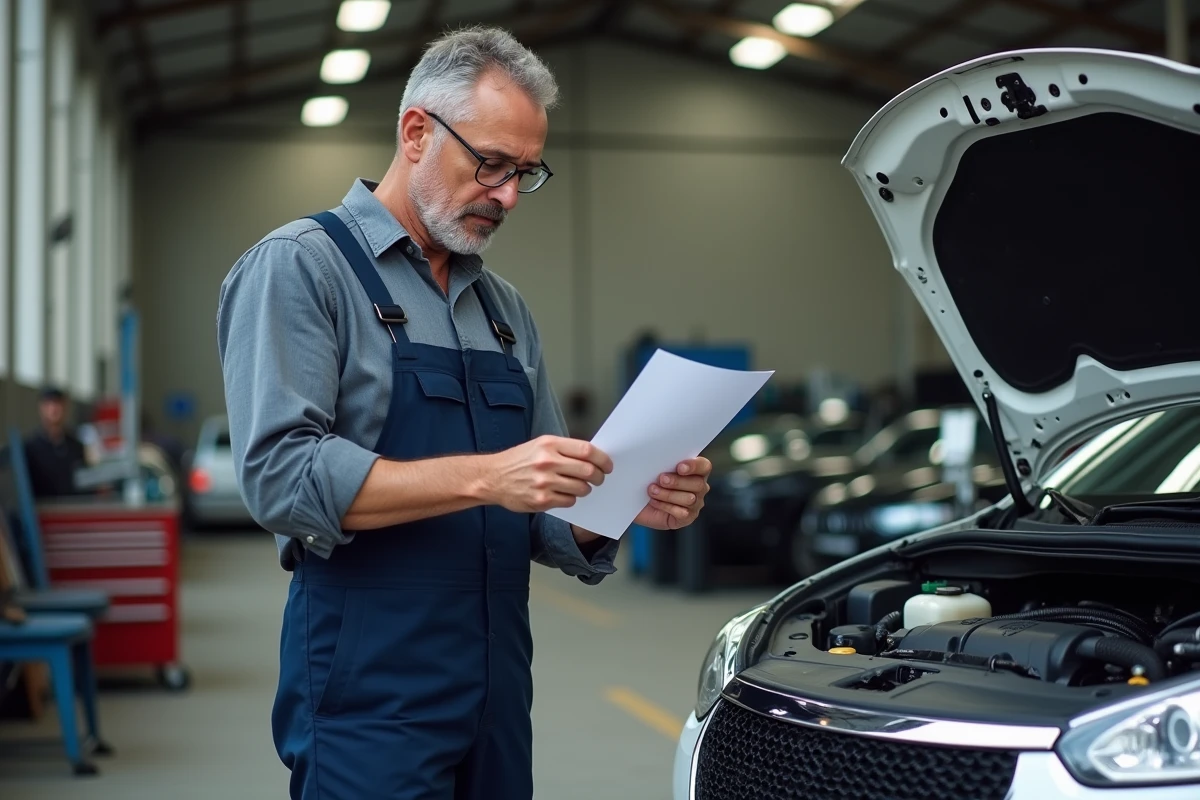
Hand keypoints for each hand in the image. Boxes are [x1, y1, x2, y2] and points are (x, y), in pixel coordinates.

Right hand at [485, 435, 612, 513]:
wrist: (492, 477)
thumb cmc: (519, 460)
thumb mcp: (540, 445)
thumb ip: (564, 449)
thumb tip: (593, 457)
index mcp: (549, 444)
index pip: (587, 450)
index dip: (603, 459)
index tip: (608, 465)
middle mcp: (547, 462)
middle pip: (588, 470)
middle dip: (599, 477)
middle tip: (599, 479)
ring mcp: (544, 482)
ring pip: (581, 488)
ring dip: (585, 489)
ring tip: (580, 486)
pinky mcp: (541, 500)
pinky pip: (569, 501)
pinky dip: (571, 499)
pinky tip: (563, 494)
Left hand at [633, 457, 710, 530]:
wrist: (638, 501)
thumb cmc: (647, 480)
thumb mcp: (653, 468)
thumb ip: (661, 462)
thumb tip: (657, 456)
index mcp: (695, 470)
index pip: (704, 466)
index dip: (694, 466)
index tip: (679, 467)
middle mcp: (699, 487)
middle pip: (698, 484)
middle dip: (677, 481)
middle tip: (661, 479)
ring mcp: (695, 504)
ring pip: (690, 499)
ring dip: (668, 494)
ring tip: (652, 491)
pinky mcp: (687, 518)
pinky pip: (682, 513)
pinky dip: (665, 506)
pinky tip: (654, 502)